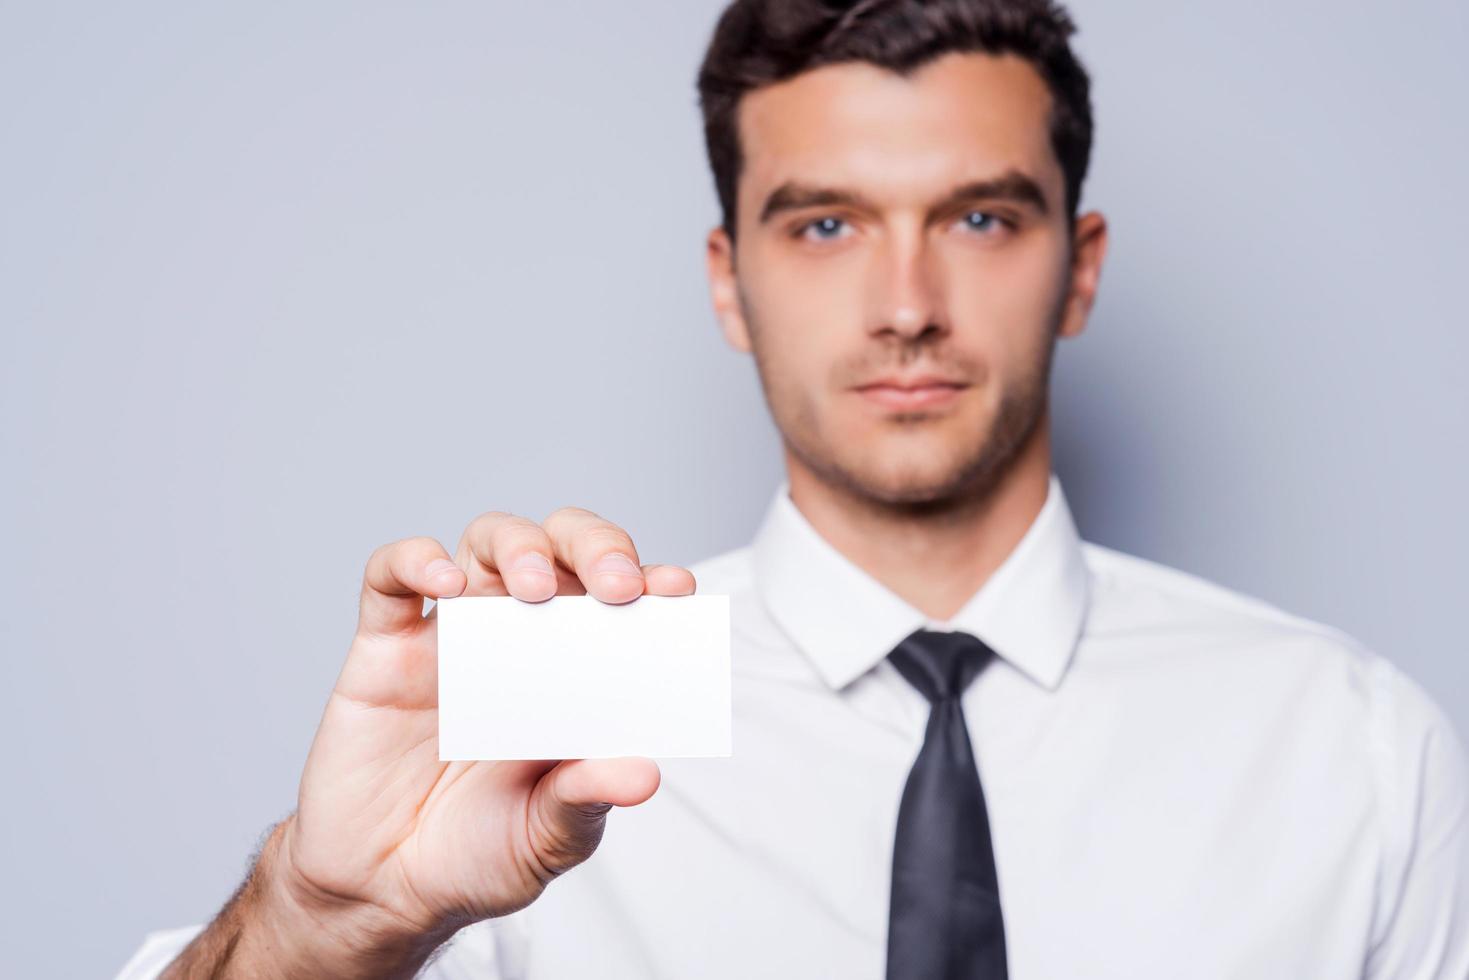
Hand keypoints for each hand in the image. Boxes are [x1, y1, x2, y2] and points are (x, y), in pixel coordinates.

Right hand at [235, 508, 692, 973]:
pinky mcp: (385, 647)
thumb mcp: (546, 839)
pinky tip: (444, 583)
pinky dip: (416, 561)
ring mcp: (454, 634)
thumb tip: (643, 774)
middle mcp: (522, 637)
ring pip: (489, 542)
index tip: (675, 588)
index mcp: (577, 672)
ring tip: (534, 587)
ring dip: (520, 546)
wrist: (382, 889)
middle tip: (616, 584)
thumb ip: (585, 802)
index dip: (652, 581)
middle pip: (563, 547)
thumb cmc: (477, 853)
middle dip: (596, 545)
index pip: (622, 602)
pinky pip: (391, 576)